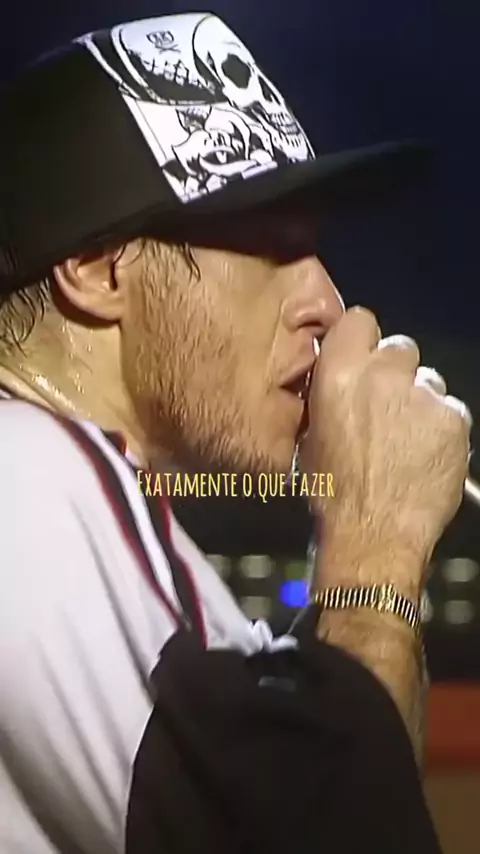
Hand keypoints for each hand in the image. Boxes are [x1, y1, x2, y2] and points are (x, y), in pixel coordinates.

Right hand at [301, 307, 470, 589]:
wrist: (374, 536)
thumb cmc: (333, 494)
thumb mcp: (309, 436)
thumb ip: (326, 395)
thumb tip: (335, 378)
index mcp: (339, 374)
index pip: (359, 320)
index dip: (361, 340)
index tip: (361, 358)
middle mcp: (383, 376)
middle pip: (399, 348)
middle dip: (393, 373)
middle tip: (385, 408)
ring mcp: (423, 395)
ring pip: (427, 379)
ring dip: (417, 401)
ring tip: (404, 440)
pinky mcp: (453, 418)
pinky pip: (449, 409)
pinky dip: (440, 427)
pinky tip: (424, 455)